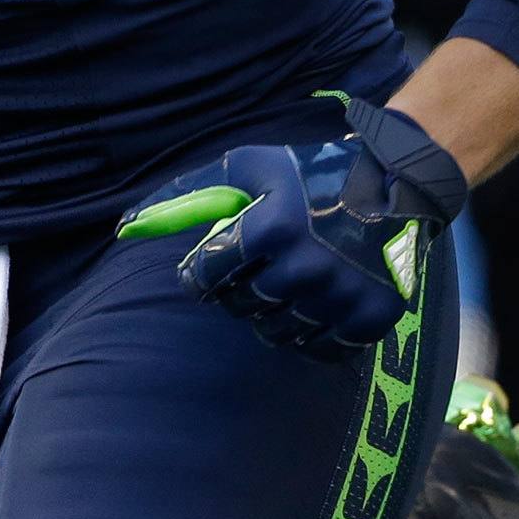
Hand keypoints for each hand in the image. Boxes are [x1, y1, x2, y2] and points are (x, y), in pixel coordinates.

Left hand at [116, 98, 467, 358]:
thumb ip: (186, 196)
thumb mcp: (246, 168)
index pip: (206, 275)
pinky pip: (320, 350)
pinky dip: (310, 335)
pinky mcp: (371, 318)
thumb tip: (124, 228)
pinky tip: (313, 305)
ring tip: (284, 284)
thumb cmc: (308, 173)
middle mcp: (306, 266)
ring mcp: (341, 296)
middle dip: (237, 291)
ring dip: (271, 314)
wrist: (394, 183)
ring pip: (277, 333)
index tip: (207, 269)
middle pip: (240, 306)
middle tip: (253, 270)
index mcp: (271, 227)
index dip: (200, 274)